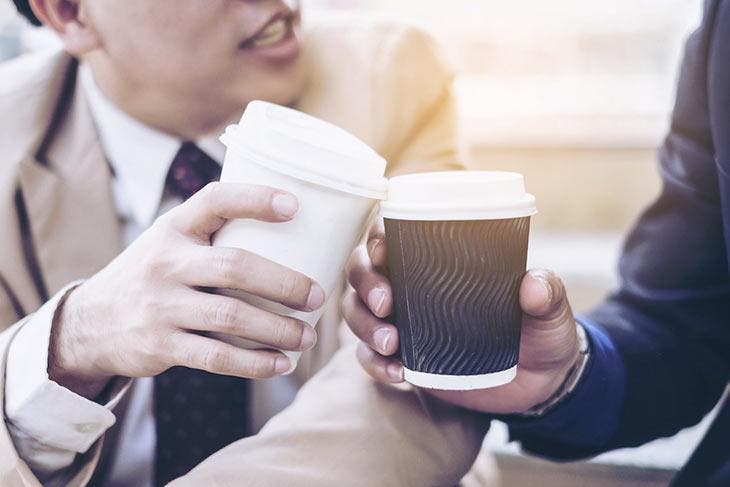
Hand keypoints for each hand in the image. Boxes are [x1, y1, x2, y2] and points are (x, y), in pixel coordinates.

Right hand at [50, 183, 324, 398]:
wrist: (90, 322)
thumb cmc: (153, 274)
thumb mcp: (170, 241)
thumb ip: (214, 234)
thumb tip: (293, 228)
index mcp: (174, 228)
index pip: (215, 200)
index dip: (255, 199)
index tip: (295, 206)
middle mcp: (166, 262)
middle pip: (235, 267)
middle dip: (285, 283)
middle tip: (318, 297)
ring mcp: (161, 305)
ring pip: (232, 316)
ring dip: (278, 329)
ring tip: (307, 337)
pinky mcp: (161, 345)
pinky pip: (217, 356)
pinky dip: (255, 363)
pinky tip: (281, 365)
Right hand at [343, 220, 578, 413]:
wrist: (538, 384)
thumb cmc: (540, 334)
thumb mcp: (551, 313)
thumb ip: (548, 295)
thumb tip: (532, 285)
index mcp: (437, 259)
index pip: (392, 232)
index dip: (377, 236)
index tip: (384, 252)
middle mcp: (409, 283)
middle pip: (363, 269)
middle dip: (366, 283)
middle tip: (385, 304)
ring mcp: (401, 320)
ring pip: (357, 311)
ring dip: (364, 325)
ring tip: (392, 344)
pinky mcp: (401, 357)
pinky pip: (368, 357)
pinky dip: (374, 363)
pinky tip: (397, 373)